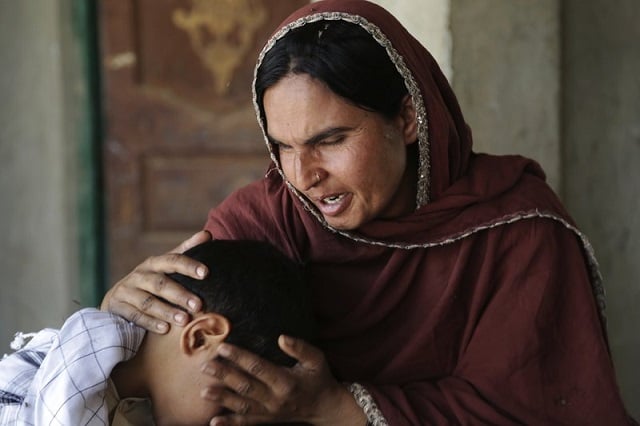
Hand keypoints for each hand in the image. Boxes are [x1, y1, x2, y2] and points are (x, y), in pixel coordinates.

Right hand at [100, 230, 211, 332]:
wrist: (117, 299)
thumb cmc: (151, 281)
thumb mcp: (165, 265)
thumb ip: (185, 250)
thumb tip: (207, 234)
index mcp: (154, 263)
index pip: (172, 260)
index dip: (188, 265)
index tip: (205, 272)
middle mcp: (139, 275)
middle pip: (160, 284)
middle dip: (180, 294)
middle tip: (198, 305)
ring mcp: (126, 291)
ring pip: (148, 302)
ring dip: (167, 311)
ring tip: (185, 320)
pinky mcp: (117, 307)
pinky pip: (134, 316)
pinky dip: (150, 323)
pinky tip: (165, 329)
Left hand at [202, 336, 366, 425]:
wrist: (325, 407)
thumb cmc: (319, 378)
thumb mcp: (317, 359)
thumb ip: (301, 348)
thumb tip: (282, 337)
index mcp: (286, 381)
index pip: (258, 367)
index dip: (240, 357)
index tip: (223, 347)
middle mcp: (275, 399)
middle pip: (245, 386)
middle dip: (224, 376)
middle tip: (205, 366)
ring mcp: (270, 413)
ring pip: (242, 406)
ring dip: (222, 399)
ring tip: (204, 392)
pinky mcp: (266, 421)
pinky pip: (246, 423)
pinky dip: (230, 423)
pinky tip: (214, 422)